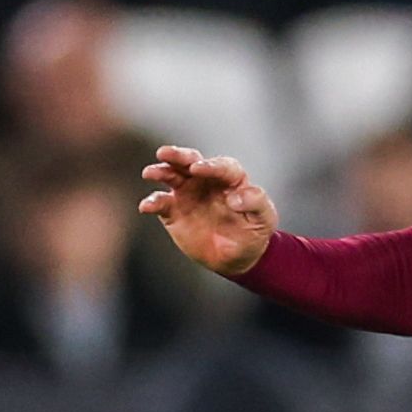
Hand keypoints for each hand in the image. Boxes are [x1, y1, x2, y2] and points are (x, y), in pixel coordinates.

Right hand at [137, 146, 278, 276]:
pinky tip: (147, 206)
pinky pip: (161, 204)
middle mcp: (206, 181)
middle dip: (178, 156)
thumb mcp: (265, 219)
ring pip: (171, 176)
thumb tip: (236, 197)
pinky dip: (152, 203)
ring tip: (150, 173)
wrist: (238, 257)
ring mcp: (188, 194)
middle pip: (190, 161)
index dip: (210, 166)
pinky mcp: (174, 211)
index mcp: (230, 178)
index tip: (198, 169)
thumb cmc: (254, 232)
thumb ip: (256, 203)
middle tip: (164, 153)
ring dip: (160, 172)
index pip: (221, 166)